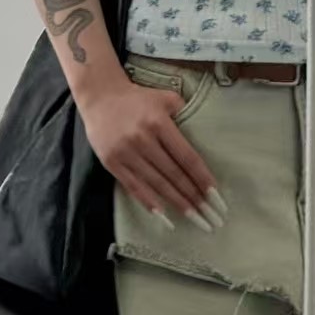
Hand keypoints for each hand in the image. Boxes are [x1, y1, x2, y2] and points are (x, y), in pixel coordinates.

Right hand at [82, 80, 224, 231]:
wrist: (99, 96)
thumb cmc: (138, 99)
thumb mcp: (165, 98)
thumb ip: (185, 113)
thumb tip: (204, 137)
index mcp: (158, 123)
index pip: (186, 156)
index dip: (202, 177)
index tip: (215, 195)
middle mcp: (142, 139)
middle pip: (173, 174)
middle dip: (193, 196)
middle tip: (209, 215)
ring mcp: (125, 152)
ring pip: (156, 183)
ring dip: (176, 202)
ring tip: (193, 217)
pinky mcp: (111, 162)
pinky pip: (133, 186)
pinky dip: (148, 202)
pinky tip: (163, 215)